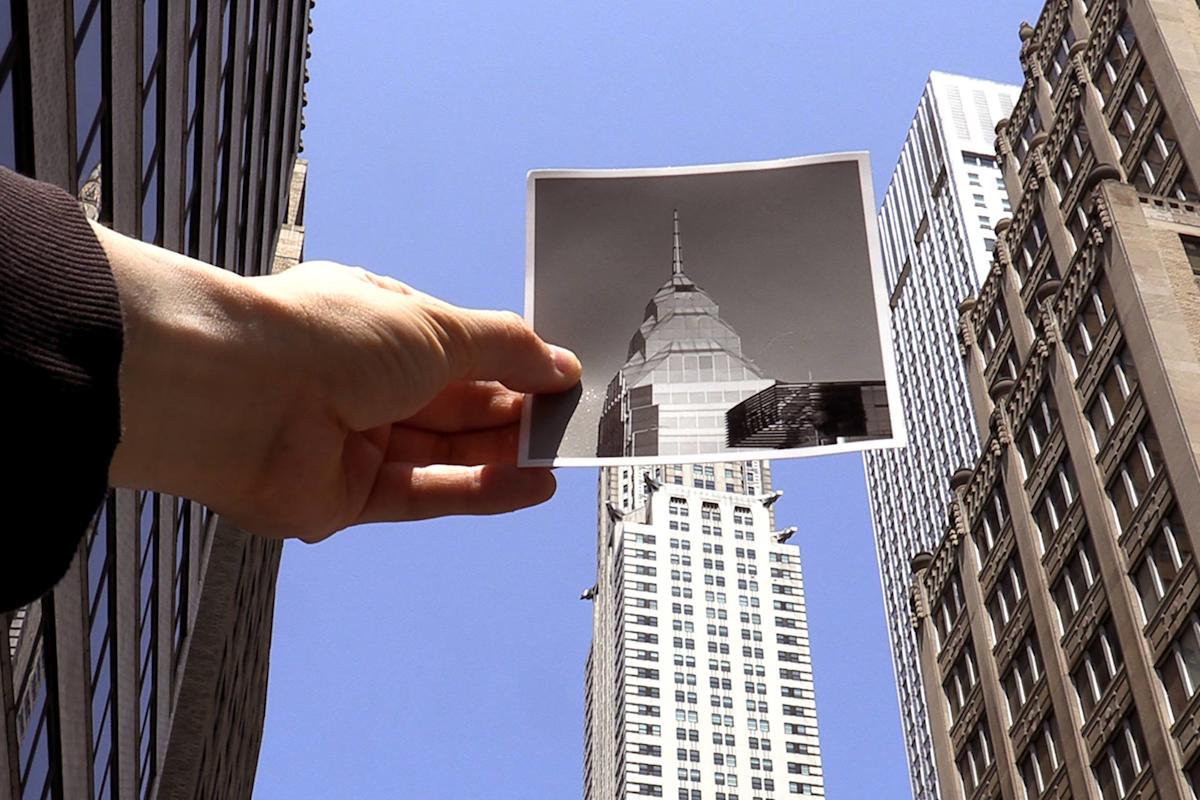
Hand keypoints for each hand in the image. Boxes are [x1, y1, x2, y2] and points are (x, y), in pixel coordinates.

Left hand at [95, 225, 580, 541]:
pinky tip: (531, 485)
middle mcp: (363, 384)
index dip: (510, 364)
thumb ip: (505, 349)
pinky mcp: (348, 498)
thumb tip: (558, 363)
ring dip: (504, 454)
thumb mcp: (438, 327)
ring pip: (445, 453)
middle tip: (568, 420)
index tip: (558, 377)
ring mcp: (354, 442)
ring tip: (559, 454)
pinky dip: (481, 491)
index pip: (458, 350)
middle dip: (514, 412)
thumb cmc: (325, 337)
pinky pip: (427, 495)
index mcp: (377, 328)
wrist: (238, 392)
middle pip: (456, 406)